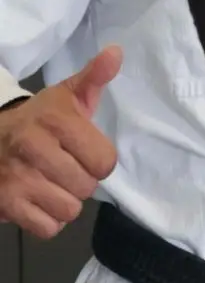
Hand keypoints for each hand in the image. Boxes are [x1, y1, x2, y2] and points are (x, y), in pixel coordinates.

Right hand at [0, 48, 121, 239]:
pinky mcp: (3, 203)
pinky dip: (47, 221)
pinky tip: (38, 202)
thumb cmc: (37, 120)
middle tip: (64, 169)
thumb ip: (94, 78)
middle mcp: (32, 147)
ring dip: (64, 202)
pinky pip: (46, 228)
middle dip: (81, 182)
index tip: (85, 153)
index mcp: (55, 120)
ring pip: (69, 210)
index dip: (100, 162)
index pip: (105, 161)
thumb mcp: (65, 97)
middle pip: (86, 187)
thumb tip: (116, 53)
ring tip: (51, 185)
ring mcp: (15, 177)